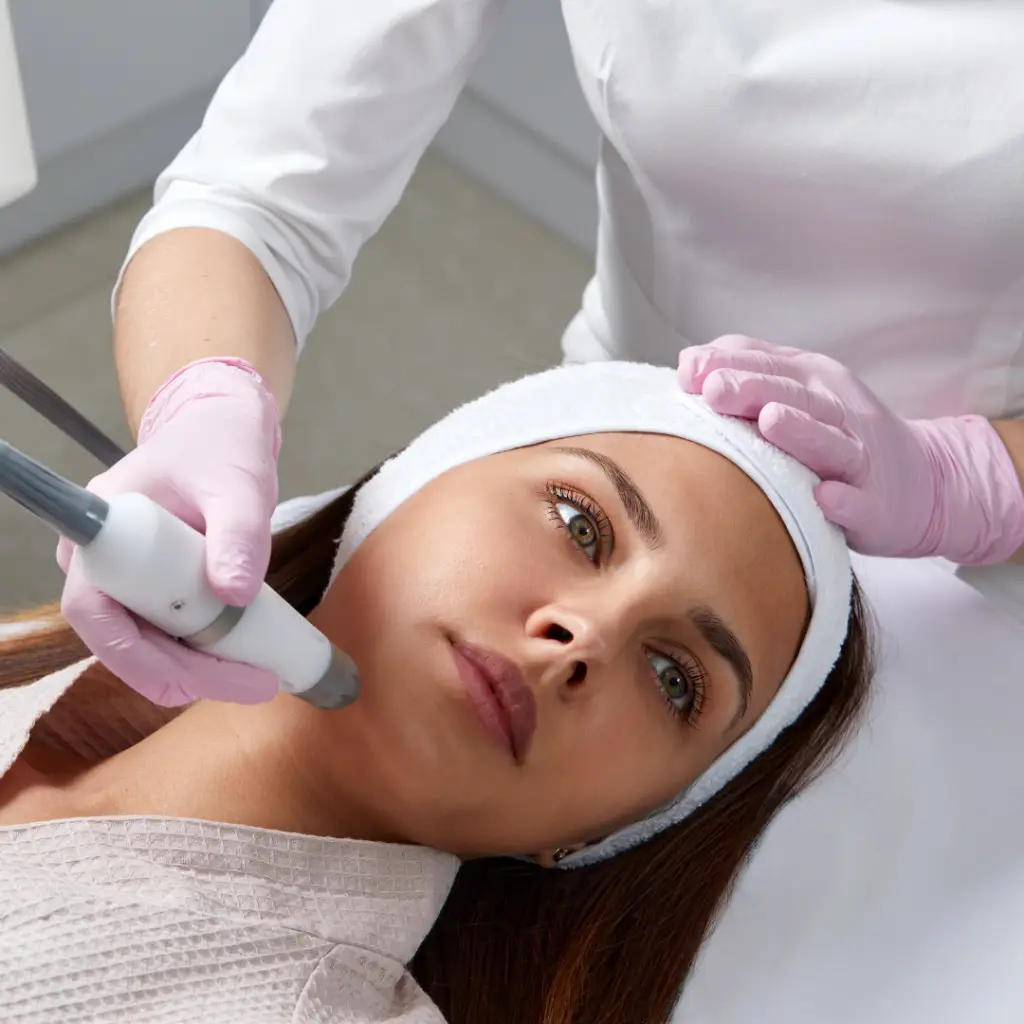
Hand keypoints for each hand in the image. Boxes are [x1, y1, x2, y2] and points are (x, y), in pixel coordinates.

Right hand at [57, 359, 281, 704]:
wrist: (222, 426)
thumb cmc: (222, 445)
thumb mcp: (239, 487)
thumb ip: (237, 535)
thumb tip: (233, 595)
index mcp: (103, 526)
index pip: (93, 609)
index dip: (134, 657)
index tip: (189, 685)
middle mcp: (102, 557)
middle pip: (124, 636)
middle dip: (186, 672)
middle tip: (256, 684)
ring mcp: (125, 572)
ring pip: (147, 639)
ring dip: (198, 668)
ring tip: (258, 678)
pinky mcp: (152, 582)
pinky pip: (167, 628)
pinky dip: (203, 650)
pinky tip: (244, 662)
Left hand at [678, 335, 1023, 563]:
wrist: (922, 484)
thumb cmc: (839, 436)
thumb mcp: (799, 393)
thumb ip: (748, 372)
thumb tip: (690, 362)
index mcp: (813, 382)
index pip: (767, 364)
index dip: (728, 365)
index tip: (689, 372)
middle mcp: (837, 412)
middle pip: (795, 396)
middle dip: (755, 389)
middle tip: (716, 390)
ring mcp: (859, 459)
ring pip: (829, 442)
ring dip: (801, 431)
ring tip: (770, 421)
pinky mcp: (876, 506)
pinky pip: (859, 503)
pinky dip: (844, 500)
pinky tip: (825, 497)